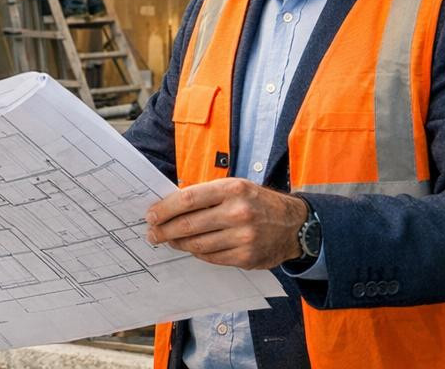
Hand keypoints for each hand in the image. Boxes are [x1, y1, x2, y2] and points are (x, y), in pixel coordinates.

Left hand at [144, 178, 307, 269]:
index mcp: (232, 189)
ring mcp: (243, 237)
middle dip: (164, 230)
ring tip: (168, 240)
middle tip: (152, 233)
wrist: (294, 224)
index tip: (150, 215)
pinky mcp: (246, 257)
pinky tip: (190, 248)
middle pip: (189, 225)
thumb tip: (169, 205)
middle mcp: (238, 213)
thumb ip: (205, 194)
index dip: (164, 209)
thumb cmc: (256, 202)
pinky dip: (197, 253)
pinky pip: (211, 257)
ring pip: (198, 244)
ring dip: (178, 243)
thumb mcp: (234, 187)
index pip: (187, 199)